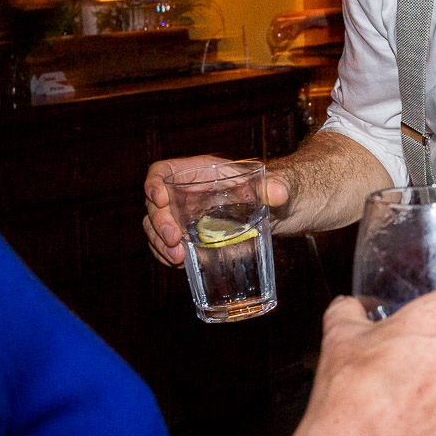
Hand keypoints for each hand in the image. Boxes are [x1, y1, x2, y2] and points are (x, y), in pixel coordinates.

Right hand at [143, 154, 293, 266]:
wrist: (280, 210)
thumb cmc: (274, 188)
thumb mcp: (277, 183)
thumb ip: (277, 185)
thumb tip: (278, 192)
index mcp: (200, 172)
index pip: (164, 171)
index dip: (154, 183)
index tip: (159, 199)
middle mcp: (187, 193)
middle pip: (156, 205)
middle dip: (159, 224)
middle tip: (174, 241)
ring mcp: (186, 216)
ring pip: (156, 227)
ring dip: (160, 244)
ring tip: (177, 258)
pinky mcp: (191, 236)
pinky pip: (168, 244)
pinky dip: (167, 254)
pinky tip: (179, 264)